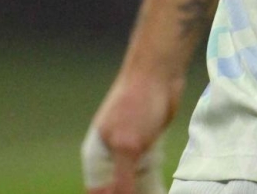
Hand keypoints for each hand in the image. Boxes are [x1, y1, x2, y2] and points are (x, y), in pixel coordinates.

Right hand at [82, 69, 180, 193]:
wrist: (158, 74)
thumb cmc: (137, 105)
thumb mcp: (127, 147)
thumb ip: (122, 179)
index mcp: (96, 156)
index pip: (96, 192)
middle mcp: (110, 155)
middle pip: (115, 189)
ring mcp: (129, 150)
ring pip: (133, 182)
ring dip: (142, 191)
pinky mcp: (146, 145)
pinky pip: (147, 172)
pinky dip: (153, 182)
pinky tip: (160, 190)